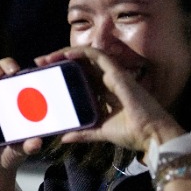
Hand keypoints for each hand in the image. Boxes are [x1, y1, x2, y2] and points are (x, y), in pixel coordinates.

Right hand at [0, 57, 43, 175]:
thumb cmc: (11, 151)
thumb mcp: (23, 149)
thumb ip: (29, 146)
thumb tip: (37, 142)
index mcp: (19, 99)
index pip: (21, 75)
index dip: (26, 67)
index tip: (33, 69)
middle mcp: (2, 94)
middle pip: (3, 67)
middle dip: (8, 64)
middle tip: (13, 72)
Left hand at [34, 47, 182, 154]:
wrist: (151, 135)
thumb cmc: (132, 134)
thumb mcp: (100, 133)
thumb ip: (83, 133)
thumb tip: (63, 138)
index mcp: (103, 93)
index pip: (78, 76)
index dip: (61, 73)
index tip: (43, 75)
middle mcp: (107, 81)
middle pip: (79, 65)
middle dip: (58, 61)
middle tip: (39, 64)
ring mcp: (112, 76)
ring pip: (85, 57)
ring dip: (64, 54)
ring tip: (46, 58)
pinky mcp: (118, 73)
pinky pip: (98, 56)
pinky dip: (81, 52)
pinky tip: (65, 54)